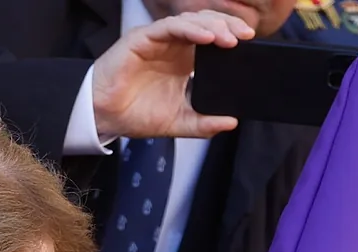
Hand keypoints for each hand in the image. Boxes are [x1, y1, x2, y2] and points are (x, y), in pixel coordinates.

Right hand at [91, 10, 253, 139]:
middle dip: (229, 27)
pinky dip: (190, 29)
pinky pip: (170, 27)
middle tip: (248, 37)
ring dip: (214, 26)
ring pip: (192, 22)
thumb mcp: (177, 123)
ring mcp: (158, 40)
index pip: (214, 40)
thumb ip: (204, 123)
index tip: (253, 45)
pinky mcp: (142, 38)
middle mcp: (174, 46)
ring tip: (230, 39)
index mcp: (184, 61)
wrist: (104, 118)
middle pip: (208, 25)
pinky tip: (207, 37)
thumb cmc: (136, 114)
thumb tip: (231, 122)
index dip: (232, 37)